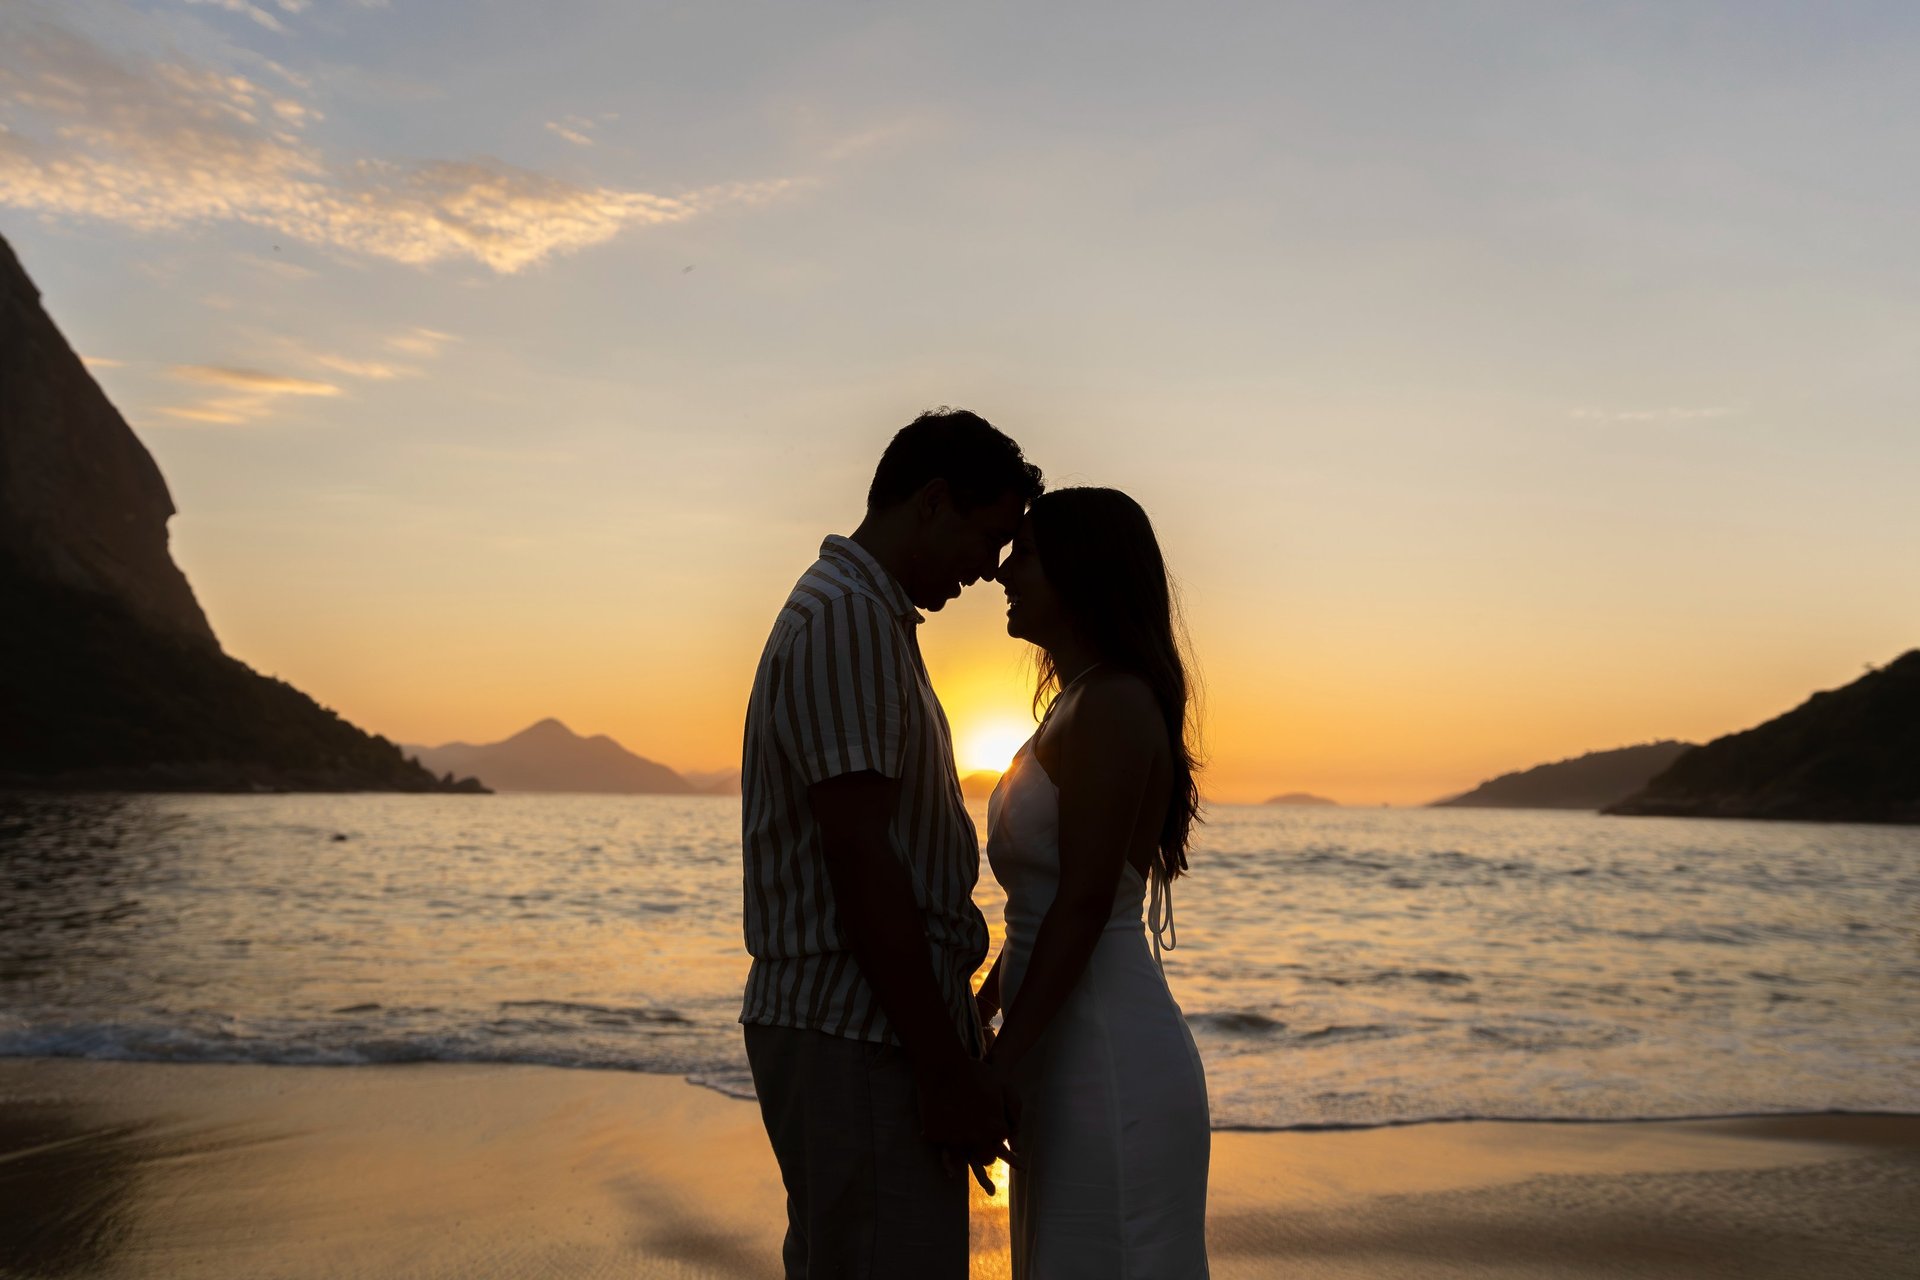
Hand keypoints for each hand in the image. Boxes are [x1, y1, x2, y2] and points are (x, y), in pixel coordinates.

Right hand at [913, 1055, 1013, 1176]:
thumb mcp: (1003, 1086)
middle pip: (985, 1157)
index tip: (990, 1131)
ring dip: (962, 1150)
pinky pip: (940, 1145)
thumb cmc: (975, 1072)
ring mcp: (956, 1139)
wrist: (943, 1065)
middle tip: (977, 1142)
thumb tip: (1016, 1130)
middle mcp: (978, 1138)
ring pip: (962, 1158)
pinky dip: (941, 1139)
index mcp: (996, 1128)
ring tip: (958, 1137)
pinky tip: (940, 1126)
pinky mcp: (936, 1136)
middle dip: (983, 1150)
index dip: (995, 1137)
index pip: (1001, 1144)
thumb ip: (1013, 1110)